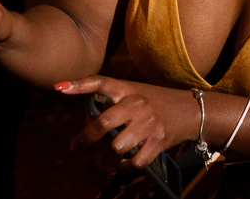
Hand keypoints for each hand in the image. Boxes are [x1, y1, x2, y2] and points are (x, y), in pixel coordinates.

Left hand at [57, 75, 197, 170]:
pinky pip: (133, 162)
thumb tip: (84, 127)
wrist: (190, 110)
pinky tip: (121, 164)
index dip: (80, 84)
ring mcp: (149, 124)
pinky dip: (124, 167)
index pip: (102, 82)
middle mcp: (138, 105)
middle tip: (77, 147)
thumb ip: (111, 105)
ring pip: (116, 148)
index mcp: (129, 90)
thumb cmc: (154, 102)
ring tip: (98, 161)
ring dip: (103, 159)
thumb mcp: (134, 94)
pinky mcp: (158, 142)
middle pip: (103, 124)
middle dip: (85, 139)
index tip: (59, 88)